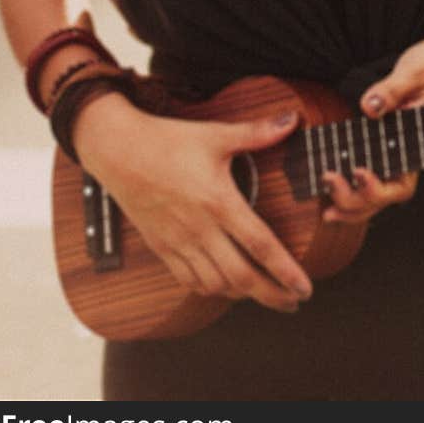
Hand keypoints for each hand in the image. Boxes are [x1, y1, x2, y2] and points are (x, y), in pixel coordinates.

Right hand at [72, 94, 312, 313]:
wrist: (119, 151)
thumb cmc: (168, 140)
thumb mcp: (216, 134)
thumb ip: (256, 133)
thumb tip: (291, 119)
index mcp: (218, 201)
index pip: (260, 245)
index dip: (286, 270)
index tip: (305, 288)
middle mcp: (200, 229)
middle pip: (242, 277)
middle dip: (272, 295)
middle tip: (293, 303)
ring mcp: (179, 242)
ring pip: (216, 285)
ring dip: (243, 294)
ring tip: (263, 293)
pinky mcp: (161, 247)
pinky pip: (189, 281)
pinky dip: (211, 289)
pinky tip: (224, 285)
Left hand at [322, 36, 423, 225]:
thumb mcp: (415, 71)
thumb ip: (392, 90)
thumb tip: (369, 107)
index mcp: (420, 143)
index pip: (401, 182)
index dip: (377, 187)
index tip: (358, 172)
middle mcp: (411, 154)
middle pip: (387, 196)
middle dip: (356, 199)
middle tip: (328, 179)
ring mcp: (401, 152)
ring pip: (380, 194)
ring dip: (354, 206)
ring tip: (327, 211)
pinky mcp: (390, 142)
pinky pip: (373, 175)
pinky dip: (354, 190)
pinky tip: (332, 194)